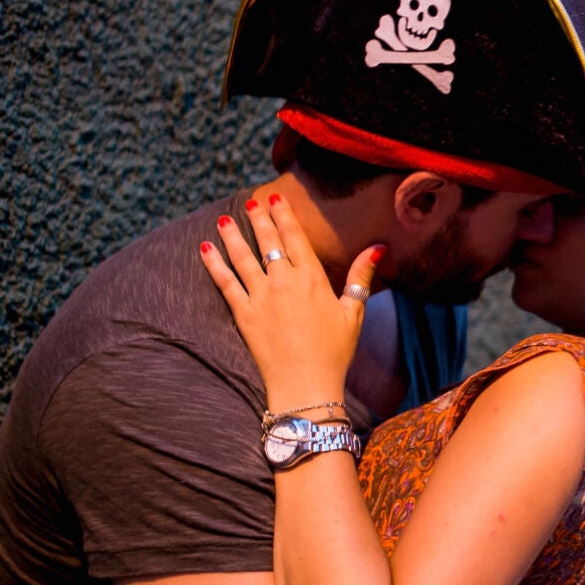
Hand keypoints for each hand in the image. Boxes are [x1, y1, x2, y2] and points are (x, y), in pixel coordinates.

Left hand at [200, 192, 380, 406]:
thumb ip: (362, 276)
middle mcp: (284, 282)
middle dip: (258, 218)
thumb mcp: (354, 312)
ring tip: (223, 219)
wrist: (306, 385)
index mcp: (312, 279)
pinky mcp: (243, 314)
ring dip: (232, 236)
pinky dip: (214, 264)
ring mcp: (261, 297)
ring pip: (243, 257)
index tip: (275, 199)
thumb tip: (378, 247)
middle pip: (268, 241)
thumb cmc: (334, 352)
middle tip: (249, 202)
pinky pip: (225, 283)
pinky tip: (205, 249)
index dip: (284, 215)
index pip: (295, 237)